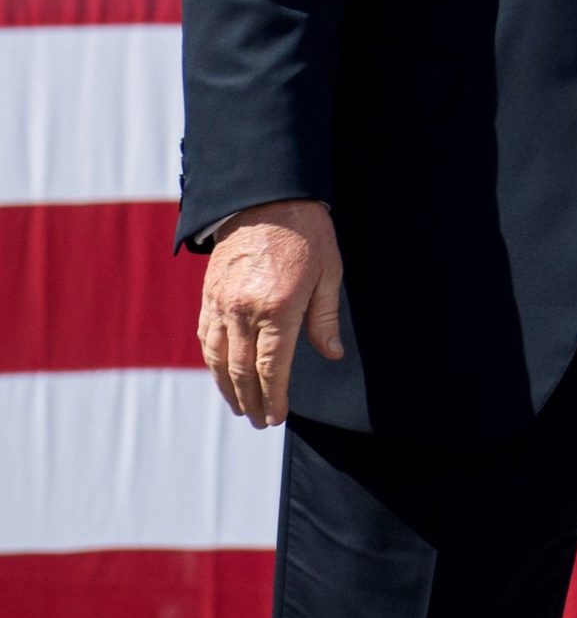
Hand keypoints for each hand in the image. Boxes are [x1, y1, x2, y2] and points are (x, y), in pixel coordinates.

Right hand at [198, 199, 342, 428]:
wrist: (266, 196)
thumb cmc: (306, 233)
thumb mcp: (330, 272)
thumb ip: (325, 318)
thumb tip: (331, 354)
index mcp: (277, 308)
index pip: (271, 367)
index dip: (273, 396)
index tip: (276, 417)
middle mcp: (243, 311)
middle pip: (241, 370)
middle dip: (251, 400)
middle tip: (259, 421)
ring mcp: (221, 303)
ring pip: (217, 358)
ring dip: (227, 387)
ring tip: (240, 407)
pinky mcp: (208, 295)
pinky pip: (205, 336)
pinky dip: (211, 361)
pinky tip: (220, 373)